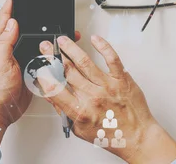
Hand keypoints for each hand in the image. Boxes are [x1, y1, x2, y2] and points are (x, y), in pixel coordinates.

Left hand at [0, 0, 80, 144]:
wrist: (2, 110)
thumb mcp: (0, 63)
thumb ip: (5, 42)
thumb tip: (12, 23)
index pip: (4, 20)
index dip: (10, 6)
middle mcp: (7, 49)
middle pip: (18, 27)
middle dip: (26, 16)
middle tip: (34, 5)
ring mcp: (18, 58)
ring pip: (30, 40)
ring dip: (38, 33)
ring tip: (47, 23)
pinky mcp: (27, 67)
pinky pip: (37, 54)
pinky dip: (44, 49)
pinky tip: (50, 46)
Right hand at [39, 35, 175, 163]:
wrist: (137, 137)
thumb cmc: (110, 134)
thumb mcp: (79, 129)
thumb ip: (64, 111)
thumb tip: (51, 95)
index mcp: (80, 111)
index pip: (55, 89)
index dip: (44, 74)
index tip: (39, 65)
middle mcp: (93, 97)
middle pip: (67, 71)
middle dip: (53, 56)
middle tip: (47, 46)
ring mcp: (107, 87)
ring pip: (84, 62)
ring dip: (71, 48)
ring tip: (63, 40)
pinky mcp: (122, 79)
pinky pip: (111, 58)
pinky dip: (103, 46)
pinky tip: (95, 39)